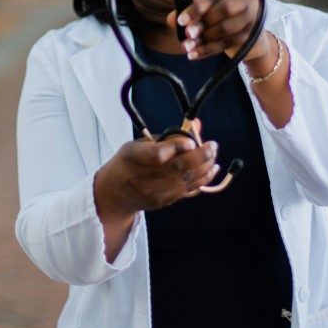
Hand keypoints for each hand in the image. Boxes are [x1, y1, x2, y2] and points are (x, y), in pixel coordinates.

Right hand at [94, 130, 219, 221]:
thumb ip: (167, 137)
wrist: (114, 193)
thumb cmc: (128, 162)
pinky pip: (188, 191)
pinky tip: (211, 169)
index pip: (157, 154)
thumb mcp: (139, 143)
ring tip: (213, 156)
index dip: (176, 148)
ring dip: (205, 168)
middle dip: (200, 156)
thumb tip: (195, 125)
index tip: (191, 142)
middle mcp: (142, 177)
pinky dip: (202, 179)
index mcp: (132, 157)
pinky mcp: (163, 202)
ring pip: (186, 181)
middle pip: (177, 168)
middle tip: (212, 146)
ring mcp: (154, 193)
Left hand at [168, 0, 270, 61]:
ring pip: (226, 28)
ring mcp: (253, 17)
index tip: (181, 20)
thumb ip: (191, 11)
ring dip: (204, 39)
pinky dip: (208, 50)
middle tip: (187, 34)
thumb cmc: (227, 17)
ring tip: (187, 46)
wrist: (253, 39)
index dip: (197, 7)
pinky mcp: (252, 36)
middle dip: (202, 22)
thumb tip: (170, 19)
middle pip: (224, 9)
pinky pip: (227, 44)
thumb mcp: (211, 9)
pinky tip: (194, 54)